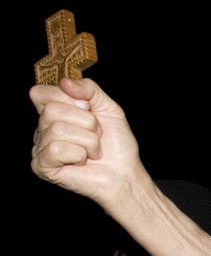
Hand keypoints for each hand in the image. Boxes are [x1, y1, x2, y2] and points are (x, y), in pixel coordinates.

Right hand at [30, 77, 147, 208]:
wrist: (126, 173)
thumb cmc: (117, 144)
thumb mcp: (108, 108)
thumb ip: (89, 89)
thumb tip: (65, 82)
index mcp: (53, 112)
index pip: (40, 93)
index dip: (68, 97)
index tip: (88, 110)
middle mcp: (42, 129)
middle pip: (52, 110)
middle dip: (86, 122)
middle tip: (96, 135)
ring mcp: (40, 148)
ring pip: (57, 129)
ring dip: (88, 140)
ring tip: (93, 151)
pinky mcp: (42, 166)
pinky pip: (56, 149)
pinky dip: (79, 154)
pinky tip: (83, 162)